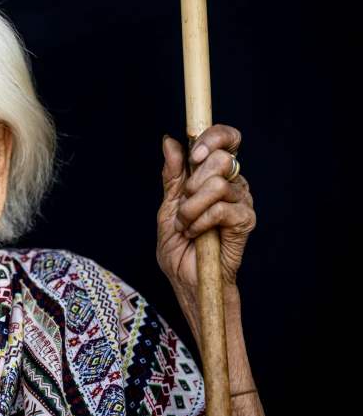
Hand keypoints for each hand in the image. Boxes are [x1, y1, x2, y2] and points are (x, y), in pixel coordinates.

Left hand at [157, 125, 255, 305]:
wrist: (186, 278)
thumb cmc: (178, 244)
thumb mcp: (168, 204)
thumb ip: (172, 174)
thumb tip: (170, 141)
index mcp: (216, 174)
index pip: (227, 138)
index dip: (212, 138)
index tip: (194, 155)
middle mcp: (233, 183)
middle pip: (220, 158)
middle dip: (192, 184)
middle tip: (184, 205)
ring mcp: (242, 201)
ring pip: (216, 185)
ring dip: (190, 209)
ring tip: (186, 226)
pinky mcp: (246, 220)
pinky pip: (220, 209)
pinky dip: (199, 222)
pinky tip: (196, 234)